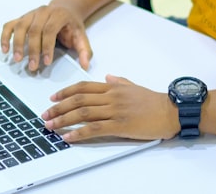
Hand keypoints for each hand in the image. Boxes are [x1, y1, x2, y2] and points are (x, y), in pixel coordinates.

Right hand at [0, 4, 92, 71]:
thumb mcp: (81, 36)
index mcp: (58, 15)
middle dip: (32, 49)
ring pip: (20, 26)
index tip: (46, 62)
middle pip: (34, 30)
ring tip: (17, 59)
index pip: (50, 30)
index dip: (47, 46)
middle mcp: (43, 12)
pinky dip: (5, 36)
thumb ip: (85, 50)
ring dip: (17, 43)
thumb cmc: (71, 25)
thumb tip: (85, 65)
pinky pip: (10, 25)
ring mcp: (30, 14)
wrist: (65, 8)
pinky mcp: (22, 18)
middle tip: (32, 66)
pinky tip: (5, 49)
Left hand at [42, 75, 178, 141]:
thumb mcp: (134, 86)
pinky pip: (95, 129)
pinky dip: (79, 133)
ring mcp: (115, 110)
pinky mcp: (120, 125)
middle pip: (78, 100)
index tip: (52, 98)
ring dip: (63, 120)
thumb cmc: (153, 101)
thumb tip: (107, 77)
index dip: (65, 92)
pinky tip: (68, 137)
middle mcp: (111, 96)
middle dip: (58, 107)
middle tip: (45, 114)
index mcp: (113, 87)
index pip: (83, 87)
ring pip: (83, 113)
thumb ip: (119, 82)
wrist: (170, 111)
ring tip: (50, 126)